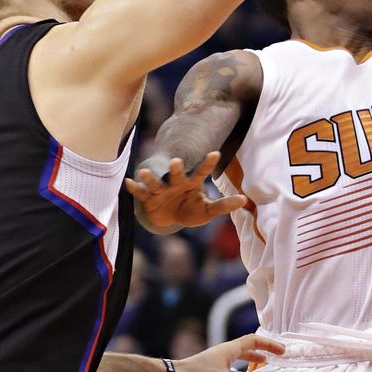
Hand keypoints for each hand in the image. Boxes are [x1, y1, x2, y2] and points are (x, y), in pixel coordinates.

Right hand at [125, 151, 245, 229]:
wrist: (168, 218)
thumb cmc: (189, 210)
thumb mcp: (207, 210)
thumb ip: (223, 205)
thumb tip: (245, 200)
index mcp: (192, 183)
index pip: (201, 172)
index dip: (208, 163)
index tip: (216, 153)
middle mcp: (175, 183)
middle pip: (176, 174)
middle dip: (176, 169)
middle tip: (177, 161)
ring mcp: (160, 190)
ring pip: (155, 182)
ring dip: (150, 178)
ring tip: (144, 172)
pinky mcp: (148, 199)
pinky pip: (140, 193)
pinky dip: (134, 188)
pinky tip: (127, 182)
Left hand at [169, 333, 284, 371]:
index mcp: (229, 350)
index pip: (253, 341)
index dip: (269, 344)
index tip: (282, 351)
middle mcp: (224, 355)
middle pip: (247, 350)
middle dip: (261, 354)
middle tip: (275, 360)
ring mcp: (217, 365)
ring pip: (238, 363)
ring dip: (250, 366)